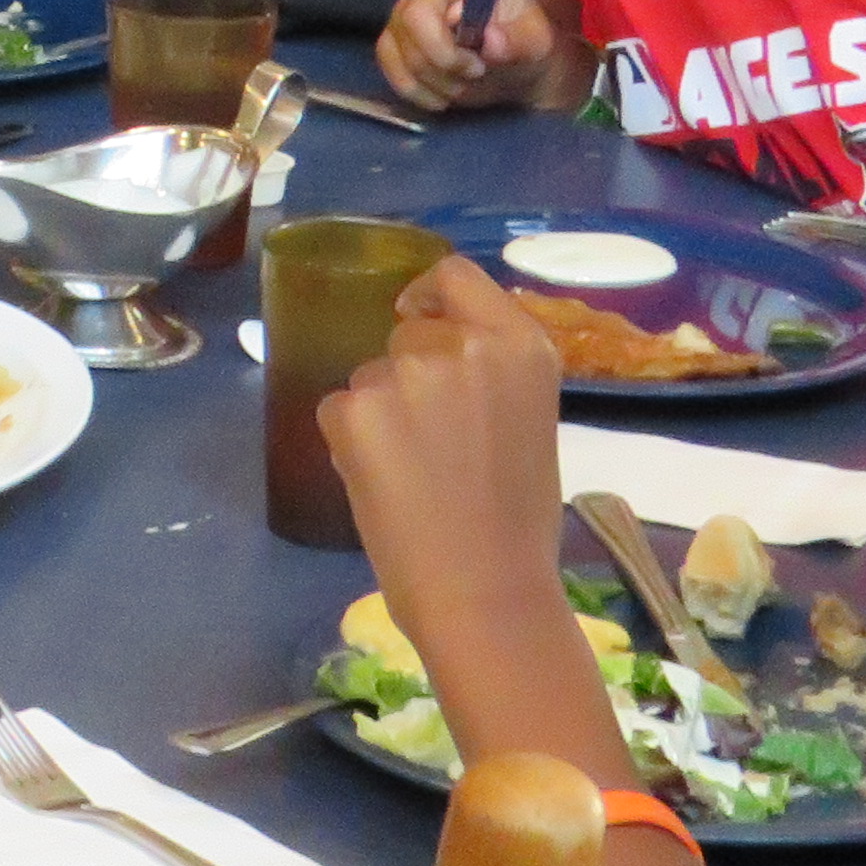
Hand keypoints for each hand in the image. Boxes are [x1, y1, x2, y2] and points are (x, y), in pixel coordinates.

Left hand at [321, 259, 616, 757]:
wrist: (487, 590)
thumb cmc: (517, 519)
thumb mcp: (529, 418)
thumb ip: (489, 372)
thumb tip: (442, 348)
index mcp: (521, 344)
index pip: (455, 275)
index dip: (429, 296)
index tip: (418, 317)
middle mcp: (462, 345)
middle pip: (408, 329)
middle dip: (408, 371)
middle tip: (430, 439)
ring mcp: (404, 373)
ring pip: (370, 374)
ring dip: (379, 411)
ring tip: (415, 472)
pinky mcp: (353, 409)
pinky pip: (337, 409)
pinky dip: (348, 440)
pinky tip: (383, 483)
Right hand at [377, 0, 560, 111]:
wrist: (519, 67)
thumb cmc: (527, 46)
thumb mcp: (536, 45)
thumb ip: (517, 41)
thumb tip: (489, 40)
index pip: (427, 5)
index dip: (445, 46)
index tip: (478, 67)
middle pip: (409, 26)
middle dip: (439, 65)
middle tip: (474, 78)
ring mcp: (406, 8)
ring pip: (396, 50)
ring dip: (430, 80)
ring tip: (462, 87)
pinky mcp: (395, 35)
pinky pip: (386, 61)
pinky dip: (412, 88)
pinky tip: (439, 96)